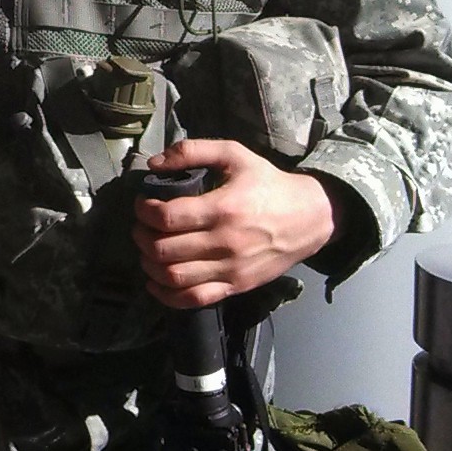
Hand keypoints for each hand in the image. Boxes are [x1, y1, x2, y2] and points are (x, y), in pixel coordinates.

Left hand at [134, 139, 336, 308]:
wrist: (310, 217)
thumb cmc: (268, 184)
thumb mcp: (235, 155)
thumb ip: (193, 151)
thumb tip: (154, 164)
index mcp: (223, 208)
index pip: (167, 217)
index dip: (144, 211)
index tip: (142, 204)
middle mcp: (225, 243)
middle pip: (164, 249)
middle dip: (141, 237)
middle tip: (141, 226)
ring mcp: (231, 269)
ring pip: (174, 277)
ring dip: (150, 265)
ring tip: (147, 250)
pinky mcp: (236, 286)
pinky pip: (194, 299)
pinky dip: (168, 296)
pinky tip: (156, 283)